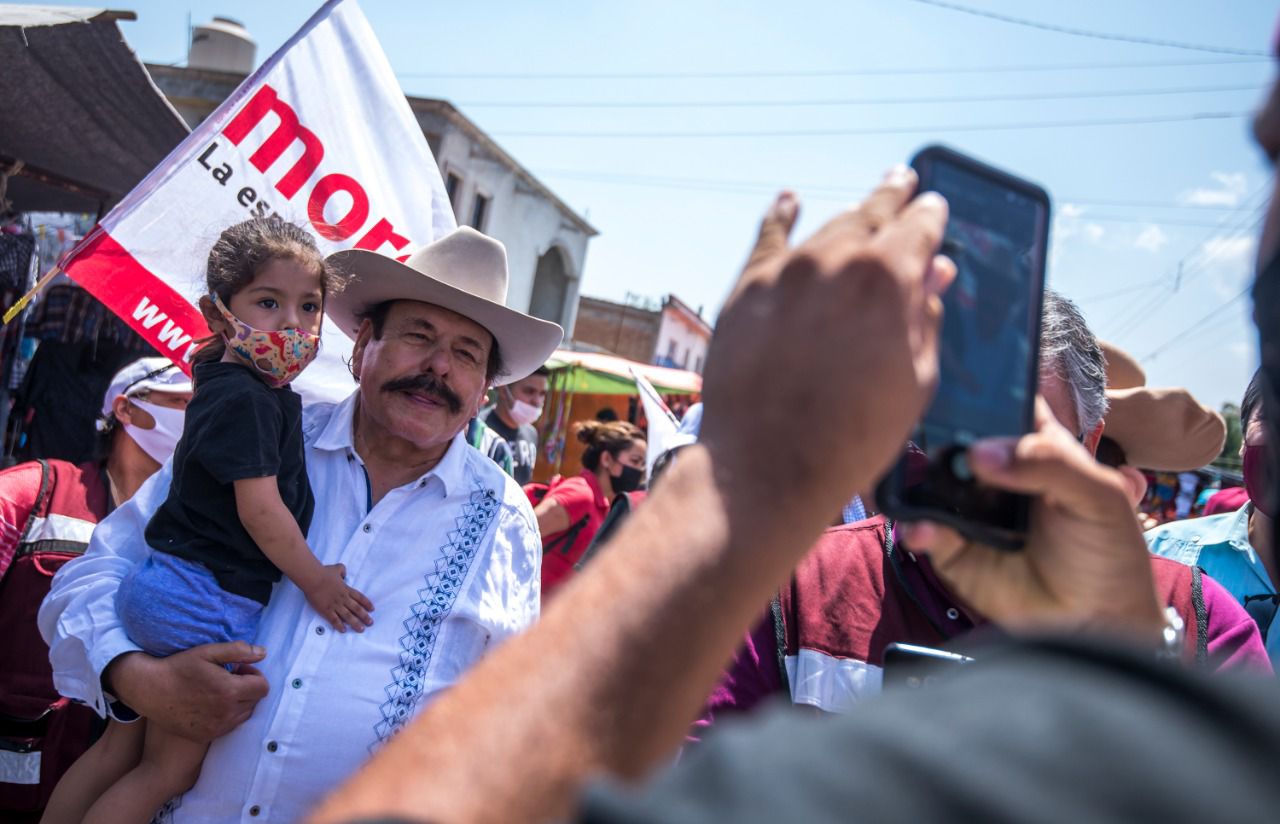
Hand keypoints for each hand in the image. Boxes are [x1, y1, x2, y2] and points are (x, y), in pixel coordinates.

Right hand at [104, 642, 268, 741]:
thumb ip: (239, 651)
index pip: (263, 687)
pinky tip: (210, 704)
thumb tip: (263, 653)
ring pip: (243, 715)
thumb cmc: (179, 667)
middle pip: (255, 701)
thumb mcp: (208, 652)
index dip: (254, 675)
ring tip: (218, 691)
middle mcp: (226, 713)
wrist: (150, 690)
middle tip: (227, 678)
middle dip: (247, 688)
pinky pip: (228, 726)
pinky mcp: (206, 736)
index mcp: (229, 691)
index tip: (239, 669)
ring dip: (238, 703)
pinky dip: (226, 715)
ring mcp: (216, 728)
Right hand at [301, 563, 373, 632]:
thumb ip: (342, 570)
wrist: (313, 578)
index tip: (372, 609)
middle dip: (364, 616)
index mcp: (346, 589)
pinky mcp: (326, 610)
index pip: (360, 598)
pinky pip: (334, 619)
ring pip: (348, 616)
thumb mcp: (336, 568)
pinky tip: (344, 630)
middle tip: (370, 623)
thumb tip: (344, 573)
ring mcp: (335, 605)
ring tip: (361, 629)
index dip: (367, 604)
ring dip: (355, 623)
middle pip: (357, 609)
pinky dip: (339, 625)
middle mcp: (343, 598)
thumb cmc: (324, 573)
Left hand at [699, 168, 953, 531]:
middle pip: (871, 214)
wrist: (767, 463)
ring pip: (826, 229)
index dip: (930, 215)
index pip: (919, 227)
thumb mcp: (914, 381)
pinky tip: (789, 200)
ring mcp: (787, 270)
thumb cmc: (851, 435)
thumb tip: (935, 275)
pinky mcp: (747, 287)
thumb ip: (925, 318)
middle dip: (892, 197)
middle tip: (902, 181)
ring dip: (848, 218)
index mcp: (889, 279)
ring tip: (861, 209)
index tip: (933, 207)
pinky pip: (767, 237)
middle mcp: (837, 260)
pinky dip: (782, 215)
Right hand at [904, 398, 1165, 640]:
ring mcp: (970, 509)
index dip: (979, 385)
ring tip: (913, 478)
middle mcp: (997, 471)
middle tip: (918, 427)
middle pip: (955, 435)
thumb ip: (1048, 463)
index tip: (948, 372)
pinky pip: (924, 530)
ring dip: (917, 478)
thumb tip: (979, 452)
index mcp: (1035, 445)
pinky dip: (917, 526)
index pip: (1003, 400)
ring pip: (930, 481)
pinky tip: (924, 528)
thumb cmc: (1109, 553)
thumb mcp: (1098, 497)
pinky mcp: (953, 548)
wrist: (1098, 625)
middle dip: (932, 430)